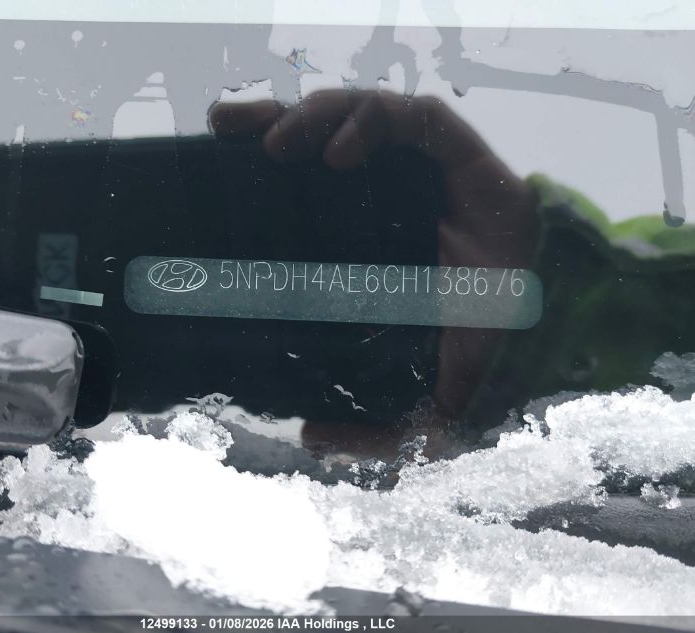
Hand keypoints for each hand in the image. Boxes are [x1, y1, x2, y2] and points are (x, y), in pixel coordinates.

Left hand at [210, 90, 539, 431]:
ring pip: (356, 112)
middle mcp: (385, 192)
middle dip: (267, 115)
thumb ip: (370, 431)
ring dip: (311, 116)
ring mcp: (421, 169)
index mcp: (362, 232)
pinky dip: (371, 123)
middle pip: (316, 132)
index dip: (257, 160)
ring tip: (276, 149)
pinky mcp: (457, 153)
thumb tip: (310, 438)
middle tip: (224, 128)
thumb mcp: (417, 403)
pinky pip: (409, 116)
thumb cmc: (481, 348)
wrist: (549, 328)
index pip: (302, 181)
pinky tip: (339, 156)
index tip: (212, 157)